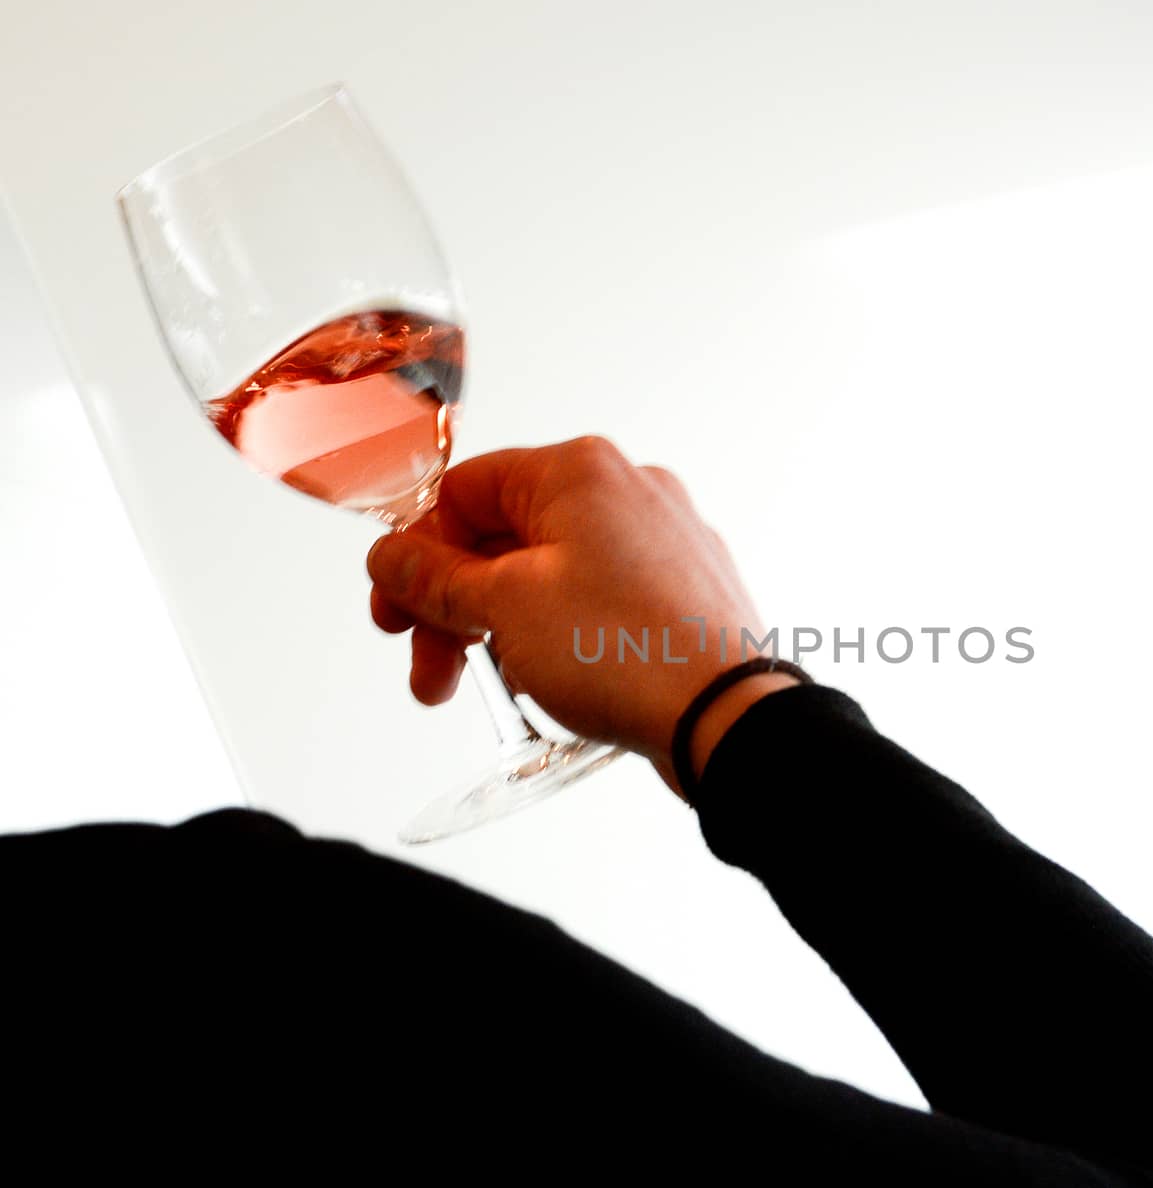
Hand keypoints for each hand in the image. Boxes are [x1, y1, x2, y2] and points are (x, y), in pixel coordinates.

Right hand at [366, 438, 798, 793]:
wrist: (726, 715)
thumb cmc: (629, 651)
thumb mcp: (504, 608)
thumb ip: (435, 579)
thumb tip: (392, 557)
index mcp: (579, 472)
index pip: (465, 491)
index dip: (417, 553)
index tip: (396, 608)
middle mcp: (628, 492)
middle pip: (505, 538)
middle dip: (455, 608)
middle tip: (430, 668)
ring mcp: (663, 541)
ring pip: (551, 574)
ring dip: (502, 629)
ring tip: (486, 689)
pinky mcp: (682, 591)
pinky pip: (598, 602)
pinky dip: (559, 635)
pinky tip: (547, 683)